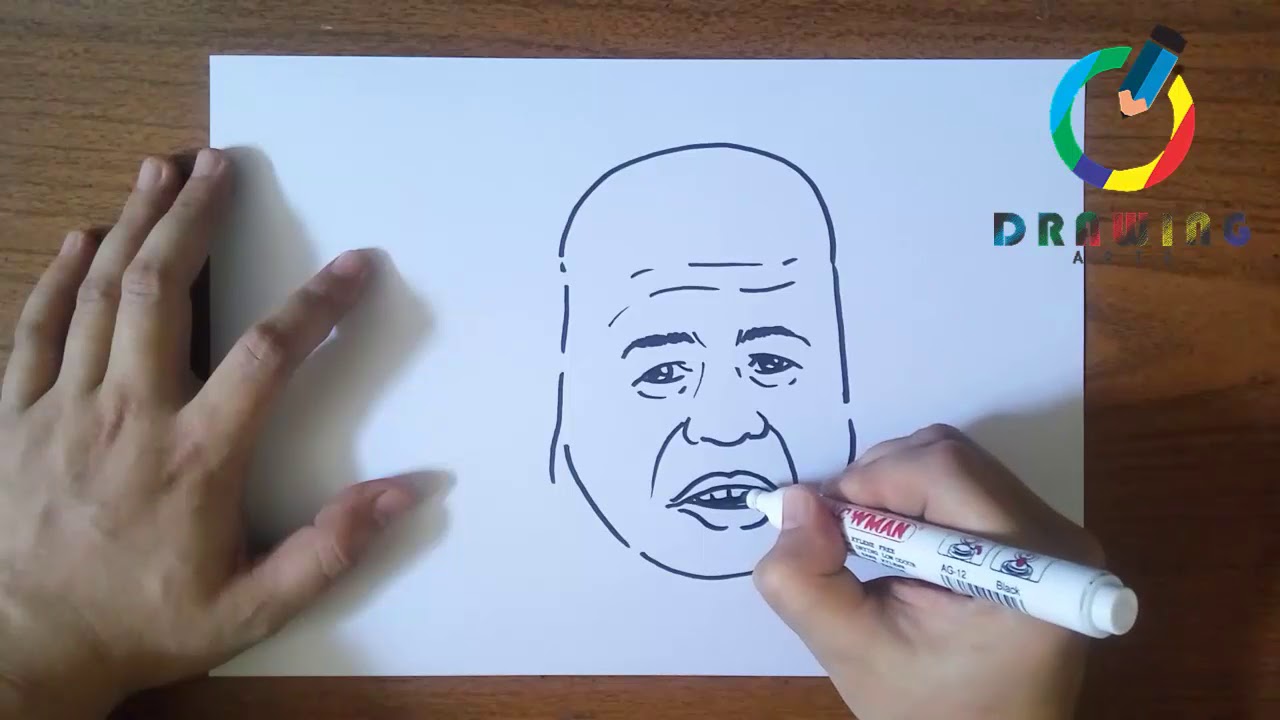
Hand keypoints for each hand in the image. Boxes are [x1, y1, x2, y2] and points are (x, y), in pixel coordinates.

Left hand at [0, 150, 418, 719]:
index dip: (317, 302)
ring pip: (100, 293)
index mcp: (195, 457)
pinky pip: (36, 328)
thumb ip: (330, 550)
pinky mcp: (15, 416)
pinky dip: (59, 276)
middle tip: (221, 163)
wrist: (23, 652)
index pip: (268, 355)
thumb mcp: (252, 608)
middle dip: (196, 218)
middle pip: (163, 291)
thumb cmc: (142, 626)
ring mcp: (62, 409)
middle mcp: (128, 415)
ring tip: (163, 169)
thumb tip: (408, 492)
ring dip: (135, 224)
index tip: (356, 264)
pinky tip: (82, 237)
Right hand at [754, 424, 1102, 719]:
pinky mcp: (1037, 536)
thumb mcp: (853, 652)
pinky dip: (915, 500)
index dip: (871, 481)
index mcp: (1029, 569)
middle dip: (878, 480)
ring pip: (953, 463)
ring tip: (867, 545)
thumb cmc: (931, 711)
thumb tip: (794, 499)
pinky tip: (898, 548)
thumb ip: (806, 580)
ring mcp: (1053, 533)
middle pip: (950, 457)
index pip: (945, 474)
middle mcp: (1057, 536)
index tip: (821, 522)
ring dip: (893, 487)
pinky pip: (965, 485)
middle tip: (838, 533)